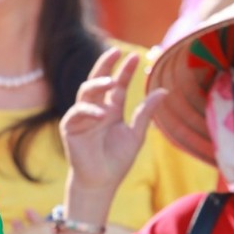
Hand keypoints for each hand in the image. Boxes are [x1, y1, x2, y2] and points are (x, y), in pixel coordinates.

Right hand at [60, 47, 161, 201]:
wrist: (102, 181)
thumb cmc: (117, 160)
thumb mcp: (136, 133)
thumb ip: (146, 112)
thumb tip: (164, 90)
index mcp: (111, 109)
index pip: (117, 85)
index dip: (124, 71)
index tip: (134, 57)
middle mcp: (96, 109)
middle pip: (98, 80)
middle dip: (105, 65)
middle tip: (115, 52)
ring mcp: (82, 117)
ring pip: (86, 91)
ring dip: (98, 84)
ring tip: (112, 82)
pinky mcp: (70, 127)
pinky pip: (77, 112)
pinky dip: (89, 111)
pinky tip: (102, 114)